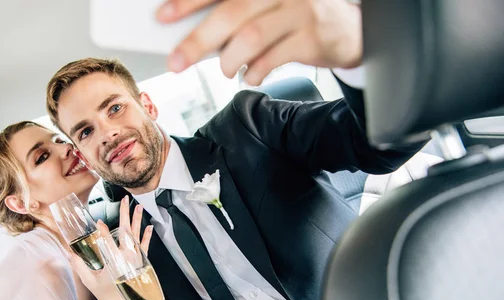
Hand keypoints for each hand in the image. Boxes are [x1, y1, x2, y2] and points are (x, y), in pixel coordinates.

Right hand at [71, 196, 152, 299]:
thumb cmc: (104, 294)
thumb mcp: (89, 280)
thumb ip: (78, 265)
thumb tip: (68, 253)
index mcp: (113, 260)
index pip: (107, 238)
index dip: (102, 229)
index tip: (98, 222)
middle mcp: (126, 257)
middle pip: (126, 230)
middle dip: (124, 213)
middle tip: (125, 200)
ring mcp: (136, 259)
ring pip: (137, 235)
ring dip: (137, 220)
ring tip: (139, 207)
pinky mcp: (141, 263)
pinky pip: (145, 247)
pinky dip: (147, 237)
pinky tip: (149, 226)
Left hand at [157, 0, 362, 84]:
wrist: (351, 30)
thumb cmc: (298, 18)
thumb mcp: (268, 8)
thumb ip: (237, 16)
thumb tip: (196, 37)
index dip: (190, 1)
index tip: (163, 15)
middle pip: (232, 12)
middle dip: (199, 40)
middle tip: (178, 61)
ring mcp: (300, 11)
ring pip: (251, 38)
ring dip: (230, 60)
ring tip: (227, 69)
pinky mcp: (312, 38)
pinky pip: (273, 59)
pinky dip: (255, 72)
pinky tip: (251, 75)